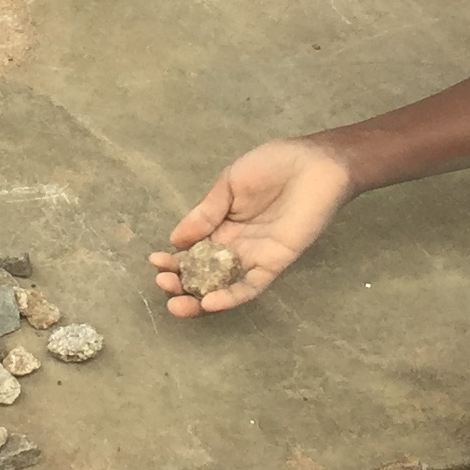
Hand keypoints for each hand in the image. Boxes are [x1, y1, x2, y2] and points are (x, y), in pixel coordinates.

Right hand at [148, 138, 357, 314]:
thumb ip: (205, 212)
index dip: (172, 259)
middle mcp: (234, 246)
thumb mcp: (229, 183)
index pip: (191, 250)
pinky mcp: (274, 264)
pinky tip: (209, 302)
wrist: (314, 165)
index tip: (155, 260)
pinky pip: (250, 287)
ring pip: (222, 286)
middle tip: (163, 284)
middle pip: (202, 273)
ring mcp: (253, 257)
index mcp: (220, 225)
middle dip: (180, 282)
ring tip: (177, 304)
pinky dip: (230, 297)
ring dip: (198, 298)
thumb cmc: (273, 165)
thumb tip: (176, 239)